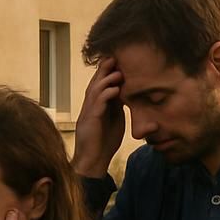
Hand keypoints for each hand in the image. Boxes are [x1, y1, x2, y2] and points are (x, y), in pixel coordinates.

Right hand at [72, 57, 124, 176]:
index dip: (107, 73)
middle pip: (95, 83)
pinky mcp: (89, 121)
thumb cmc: (104, 143)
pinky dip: (105, 95)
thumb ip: (120, 108)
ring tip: (117, 71)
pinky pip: (96, 104)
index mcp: (96, 106)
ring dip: (106, 80)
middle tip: (114, 57)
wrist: (93, 162)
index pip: (101, 85)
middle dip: (104, 70)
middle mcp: (90, 106)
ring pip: (94, 90)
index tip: (118, 61)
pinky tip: (115, 89)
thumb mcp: (116, 121)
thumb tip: (131, 96)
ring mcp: (88, 113)